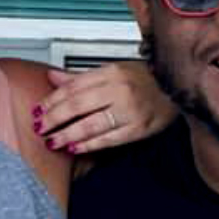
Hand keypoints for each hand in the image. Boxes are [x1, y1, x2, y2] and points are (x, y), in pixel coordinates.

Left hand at [33, 62, 177, 154]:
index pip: (73, 87)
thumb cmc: (145, 80)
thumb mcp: (113, 71)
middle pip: (77, 106)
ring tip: (52, 141)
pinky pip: (107, 139)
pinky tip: (74, 148)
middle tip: (39, 128)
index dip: (52, 101)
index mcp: (111, 72)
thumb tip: (52, 77)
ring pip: (90, 124)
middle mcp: (119, 89)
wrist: (178, 90)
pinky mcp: (138, 129)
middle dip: (53, 119)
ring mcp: (130, 110)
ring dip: (66, 135)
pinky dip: (88, 145)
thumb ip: (80, 77)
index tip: (39, 110)